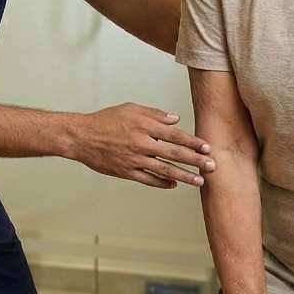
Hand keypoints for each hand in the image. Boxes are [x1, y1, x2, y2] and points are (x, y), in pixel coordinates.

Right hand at [67, 103, 214, 189]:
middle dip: (195, 161)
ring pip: (164, 169)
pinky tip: (173, 184)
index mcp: (144, 126)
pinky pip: (148, 179)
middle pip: (174, 153)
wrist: (81, 137)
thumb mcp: (131, 109)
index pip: (175, 135)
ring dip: (184, 176)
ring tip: (199, 181)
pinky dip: (162, 182)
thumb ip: (154, 114)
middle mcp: (141, 143)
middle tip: (212, 166)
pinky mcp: (126, 171)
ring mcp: (134, 159)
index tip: (207, 147)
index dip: (192, 142)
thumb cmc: (106, 120)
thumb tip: (175, 119)